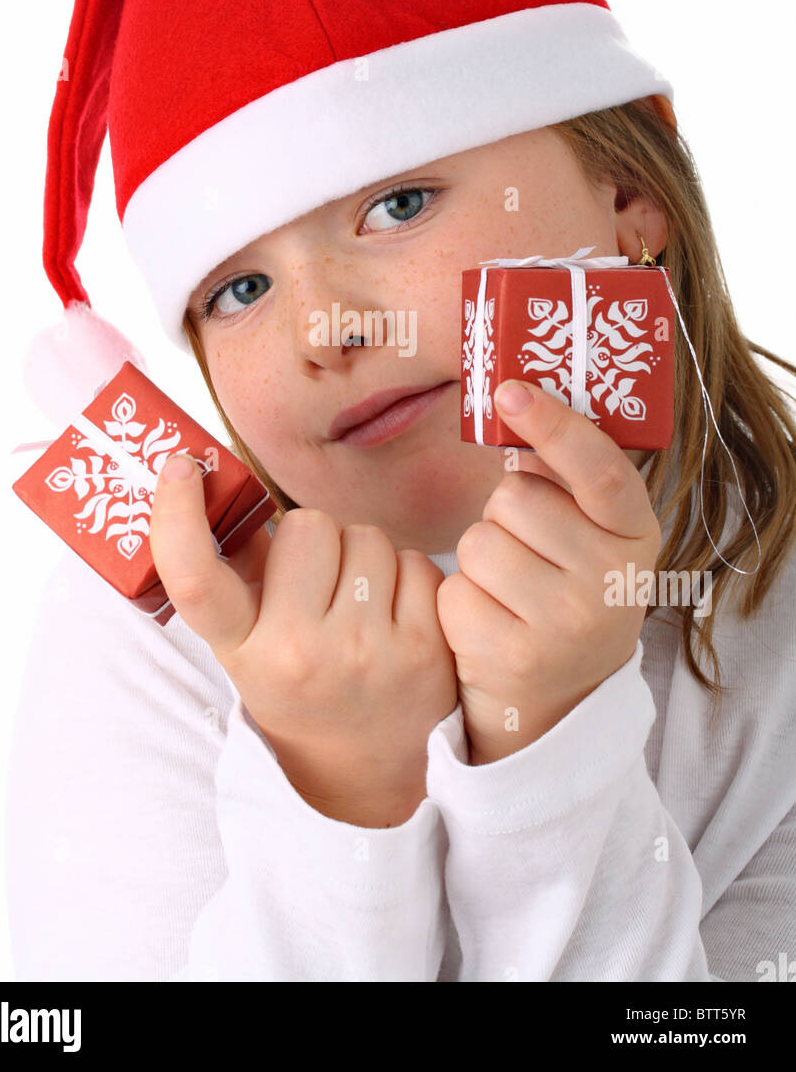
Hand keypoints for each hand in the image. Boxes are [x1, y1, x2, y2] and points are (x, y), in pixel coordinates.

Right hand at [149, 454, 457, 824]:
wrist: (366, 771)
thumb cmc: (300, 684)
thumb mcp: (248, 643)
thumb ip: (236, 569)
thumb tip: (220, 474)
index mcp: (243, 651)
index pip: (195, 579)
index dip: (177, 517)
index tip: (180, 468)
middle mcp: (300, 654)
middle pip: (308, 525)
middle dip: (314, 540)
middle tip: (316, 584)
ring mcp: (367, 654)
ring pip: (368, 537)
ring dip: (363, 557)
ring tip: (356, 606)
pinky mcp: (427, 651)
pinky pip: (417, 563)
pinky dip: (407, 579)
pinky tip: (395, 618)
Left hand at [436, 380, 661, 764]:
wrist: (560, 700)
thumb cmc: (563, 589)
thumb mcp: (589, 536)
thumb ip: (564, 477)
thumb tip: (515, 401)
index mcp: (635, 536)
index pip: (599, 469)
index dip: (554, 424)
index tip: (510, 389)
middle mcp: (611, 582)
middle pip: (515, 498)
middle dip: (505, 515)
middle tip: (528, 553)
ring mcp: (566, 625)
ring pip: (479, 542)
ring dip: (479, 559)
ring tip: (509, 591)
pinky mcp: (516, 658)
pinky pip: (455, 592)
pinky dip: (459, 603)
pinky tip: (490, 623)